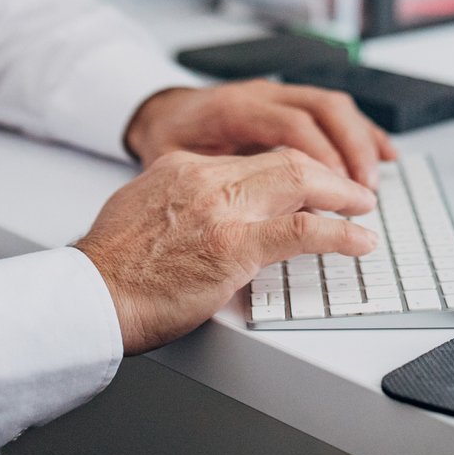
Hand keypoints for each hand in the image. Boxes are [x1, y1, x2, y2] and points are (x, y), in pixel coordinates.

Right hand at [73, 148, 376, 352]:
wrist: (90, 295)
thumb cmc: (110, 269)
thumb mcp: (140, 210)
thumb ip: (175, 202)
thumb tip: (199, 216)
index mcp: (183, 167)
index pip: (252, 159)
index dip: (290, 171)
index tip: (308, 184)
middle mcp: (206, 178)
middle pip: (284, 159)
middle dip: (326, 171)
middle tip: (352, 188)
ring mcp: (224, 209)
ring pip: (300, 181)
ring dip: (342, 193)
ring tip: (363, 205)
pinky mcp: (236, 246)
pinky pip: (303, 231)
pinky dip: (340, 233)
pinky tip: (360, 240)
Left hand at [124, 78, 396, 187]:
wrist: (156, 115)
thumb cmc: (168, 144)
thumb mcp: (177, 166)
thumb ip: (216, 185)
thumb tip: (254, 219)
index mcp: (232, 109)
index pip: (290, 130)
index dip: (323, 163)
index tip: (343, 196)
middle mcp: (258, 94)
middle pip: (321, 111)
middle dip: (350, 152)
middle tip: (365, 193)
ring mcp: (275, 93)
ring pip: (331, 105)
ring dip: (359, 141)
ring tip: (374, 180)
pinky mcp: (286, 99)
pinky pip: (330, 109)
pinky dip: (359, 130)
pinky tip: (382, 151)